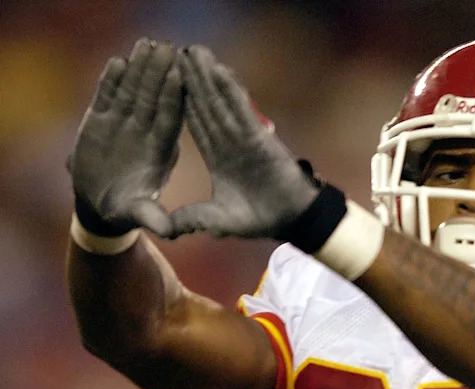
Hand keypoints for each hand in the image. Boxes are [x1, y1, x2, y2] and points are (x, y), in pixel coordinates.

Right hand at [67, 38, 182, 236]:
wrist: (101, 203)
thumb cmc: (126, 210)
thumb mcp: (139, 215)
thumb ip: (153, 218)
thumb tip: (169, 231)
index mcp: (162, 150)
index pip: (172, 119)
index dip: (176, 98)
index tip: (181, 76)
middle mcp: (146, 132)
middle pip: (155, 97)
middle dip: (161, 73)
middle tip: (168, 49)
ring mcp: (124, 124)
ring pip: (133, 91)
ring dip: (139, 69)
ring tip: (145, 44)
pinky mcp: (101, 121)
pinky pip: (108, 97)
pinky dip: (111, 81)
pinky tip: (117, 62)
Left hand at [169, 45, 319, 239]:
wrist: (290, 221)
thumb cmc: (259, 220)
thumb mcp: (216, 221)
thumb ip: (191, 219)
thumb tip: (164, 230)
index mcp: (219, 159)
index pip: (196, 125)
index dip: (182, 102)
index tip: (167, 81)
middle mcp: (230, 143)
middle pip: (206, 106)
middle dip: (192, 81)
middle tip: (177, 52)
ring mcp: (244, 138)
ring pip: (221, 103)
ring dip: (208, 77)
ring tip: (195, 52)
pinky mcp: (260, 138)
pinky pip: (241, 111)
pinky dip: (231, 91)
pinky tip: (220, 71)